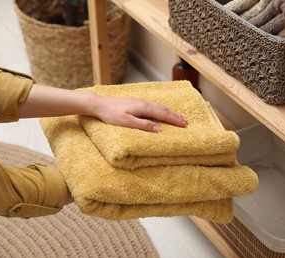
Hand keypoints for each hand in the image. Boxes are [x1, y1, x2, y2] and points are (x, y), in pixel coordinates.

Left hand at [19, 84, 187, 131]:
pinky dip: (162, 109)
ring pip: (159, 106)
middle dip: (175, 115)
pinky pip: (154, 105)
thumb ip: (143, 125)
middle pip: (163, 109)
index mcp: (143, 107)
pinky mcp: (136, 102)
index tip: (184, 124)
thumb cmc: (111, 114)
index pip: (163, 114)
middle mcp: (144, 102)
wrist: (98, 104)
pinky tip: (162, 111)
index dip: (174, 120)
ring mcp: (140, 101)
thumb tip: (158, 129)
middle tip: (186, 121)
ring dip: (170, 112)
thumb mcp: (126, 122)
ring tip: (178, 116)